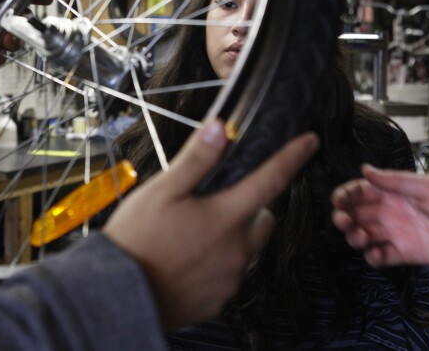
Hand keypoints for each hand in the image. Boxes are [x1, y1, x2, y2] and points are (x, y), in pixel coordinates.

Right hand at [103, 120, 317, 329]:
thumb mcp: (162, 190)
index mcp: (226, 217)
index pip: (271, 180)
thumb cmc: (137, 240)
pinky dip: (218, 263)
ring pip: (246, 248)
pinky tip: (188, 258)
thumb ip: (196, 160)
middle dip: (249, 206)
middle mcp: (237, 250)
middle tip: (214, 201)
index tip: (310, 141)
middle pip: (262, 218)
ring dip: (233, 236)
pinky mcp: (218, 300)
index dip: (293, 157)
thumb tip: (220, 127)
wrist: (118, 295)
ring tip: (193, 233)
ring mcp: (230, 278)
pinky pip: (230, 274)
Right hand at [331, 165, 428, 266]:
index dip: (345, 195)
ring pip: (364, 235)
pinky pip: (381, 257)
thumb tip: (364, 169)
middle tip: (343, 222)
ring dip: (355, 237)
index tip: (338, 201)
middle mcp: (391, 212)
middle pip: (357, 214)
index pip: (360, 191)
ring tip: (361, 237)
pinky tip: (376, 254)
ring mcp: (397, 233)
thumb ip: (394, 181)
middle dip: (344, 217)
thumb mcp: (426, 187)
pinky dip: (373, 257)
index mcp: (393, 192)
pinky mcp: (406, 254)